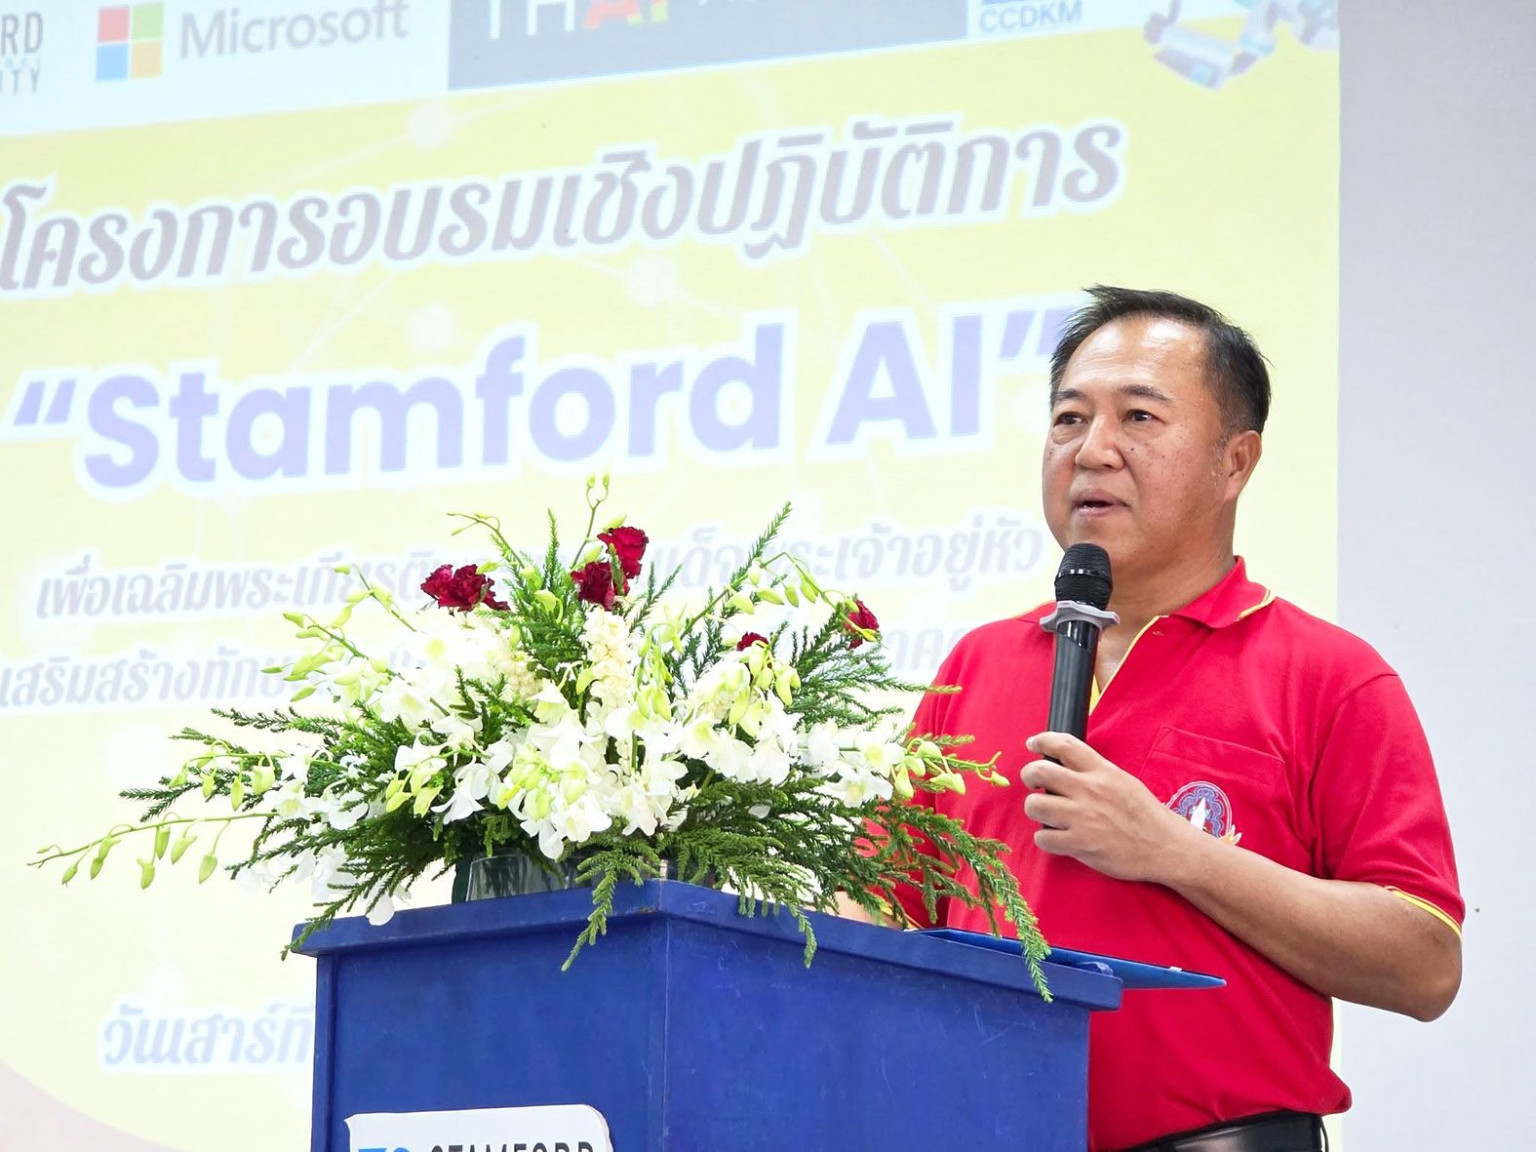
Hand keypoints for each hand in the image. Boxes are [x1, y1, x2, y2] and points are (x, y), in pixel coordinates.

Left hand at [1020, 731, 1201, 883]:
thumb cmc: (1145, 814)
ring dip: (1035, 809)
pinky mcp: (1079, 844)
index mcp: (1102, 771)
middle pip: (1039, 771)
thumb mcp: (1123, 781)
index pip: (1064, 744)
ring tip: (1046, 813)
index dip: (1042, 740)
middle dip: (1029, 775)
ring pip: (1034, 805)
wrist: (1165, 847)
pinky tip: (1056, 838)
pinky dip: (1045, 839)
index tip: (1032, 744)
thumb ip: (1095, 771)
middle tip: (1033, 782)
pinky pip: (1043, 838)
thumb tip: (1065, 765)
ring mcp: (1082, 818)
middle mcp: (1089, 791)